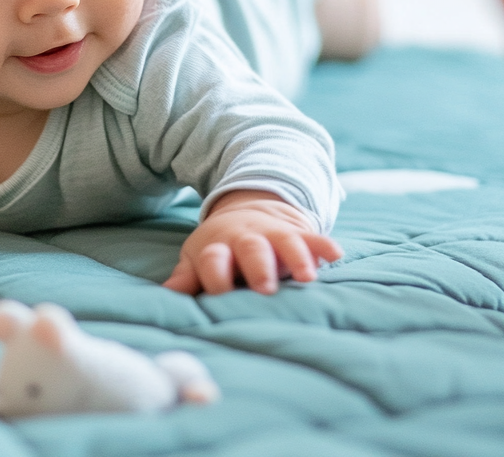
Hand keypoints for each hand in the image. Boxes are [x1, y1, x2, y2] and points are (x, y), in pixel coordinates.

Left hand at [163, 190, 342, 295]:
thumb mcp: (198, 256)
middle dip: (258, 267)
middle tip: (265, 287)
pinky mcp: (298, 233)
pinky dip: (324, 246)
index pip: (213, 260)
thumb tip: (167, 294)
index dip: (215, 275)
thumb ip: (187, 276)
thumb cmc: (220, 247)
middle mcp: (246, 239)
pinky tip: (336, 256)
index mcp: (218, 247)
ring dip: (296, 257)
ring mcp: (274, 235)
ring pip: (285, 242)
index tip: (220, 293)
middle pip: (250, 249)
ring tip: (307, 277)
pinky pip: (314, 238)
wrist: (246, 208)